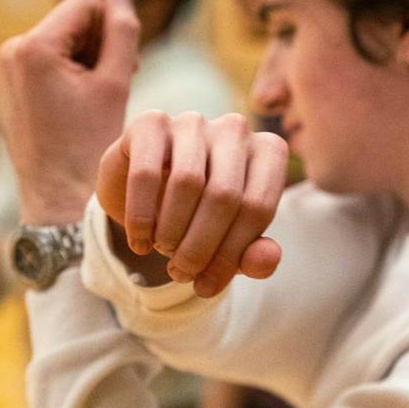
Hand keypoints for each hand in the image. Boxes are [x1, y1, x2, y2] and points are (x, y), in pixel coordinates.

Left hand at [0, 0, 138, 223]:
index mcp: (33, 46)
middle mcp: (10, 50)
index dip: (111, 30)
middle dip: (97, 45)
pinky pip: (45, 60)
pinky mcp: (7, 83)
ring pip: (61, 40)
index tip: (119, 70)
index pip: (86, 3)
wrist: (58, 196)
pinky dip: (67, 74)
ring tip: (96, 99)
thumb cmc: (89, 144)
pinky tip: (78, 106)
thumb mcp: (116, 82)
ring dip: (85, 60)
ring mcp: (4, 67)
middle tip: (112, 87)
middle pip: (72, 20)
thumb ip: (123, 30)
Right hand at [96, 111, 288, 297]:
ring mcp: (193, 121)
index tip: (207, 285)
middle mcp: (236, 129)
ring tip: (162, 251)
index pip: (258, 207)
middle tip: (181, 273)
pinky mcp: (151, 123)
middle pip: (224, 196)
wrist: (147, 194)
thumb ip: (254, 255)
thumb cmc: (200, 219)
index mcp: (268, 152)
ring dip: (171, 231)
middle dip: (200, 246)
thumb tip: (268, 260)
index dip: (232, 254)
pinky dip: (140, 217)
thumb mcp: (229, 244)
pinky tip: (140, 241)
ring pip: (186, 181)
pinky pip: (145, 173)